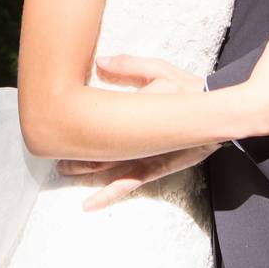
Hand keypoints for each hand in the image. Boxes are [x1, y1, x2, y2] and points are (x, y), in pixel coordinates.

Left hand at [54, 55, 206, 210]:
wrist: (218, 115)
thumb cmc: (189, 90)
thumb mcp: (160, 71)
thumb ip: (130, 66)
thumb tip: (99, 61)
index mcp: (136, 116)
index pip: (99, 124)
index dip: (75, 126)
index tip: (54, 124)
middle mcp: (137, 141)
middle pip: (97, 149)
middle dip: (74, 151)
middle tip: (50, 150)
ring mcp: (144, 157)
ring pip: (106, 168)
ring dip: (83, 170)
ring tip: (60, 170)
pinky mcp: (153, 168)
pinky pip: (126, 184)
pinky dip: (106, 195)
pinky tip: (89, 205)